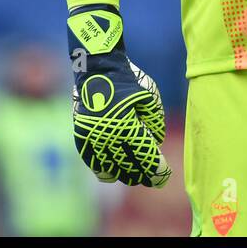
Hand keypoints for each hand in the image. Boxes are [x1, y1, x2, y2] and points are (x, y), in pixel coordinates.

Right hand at [67, 4, 171, 187]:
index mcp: (128, 128)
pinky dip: (106, 170)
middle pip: (129, 169)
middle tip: (154, 178)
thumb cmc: (129, 82)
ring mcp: (93, 140)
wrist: (98, 69)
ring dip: (125, 174)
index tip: (164, 176)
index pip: (146, 159)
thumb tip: (156, 143)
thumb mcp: (150, 99)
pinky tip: (115, 171)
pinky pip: (93, 163)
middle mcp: (109, 138)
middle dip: (144, 175)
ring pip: (111, 171)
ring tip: (135, 175)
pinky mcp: (82, 138)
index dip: (157, 171)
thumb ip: (155, 122)